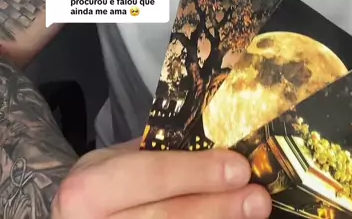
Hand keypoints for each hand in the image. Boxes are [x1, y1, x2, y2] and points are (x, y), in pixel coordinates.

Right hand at [51, 139, 270, 218]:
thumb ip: (158, 154)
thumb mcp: (115, 162)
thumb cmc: (99, 189)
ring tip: (250, 213)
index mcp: (87, 190)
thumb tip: (219, 146)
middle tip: (257, 198)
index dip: (196, 173)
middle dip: (217, 207)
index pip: (151, 177)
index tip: (238, 168)